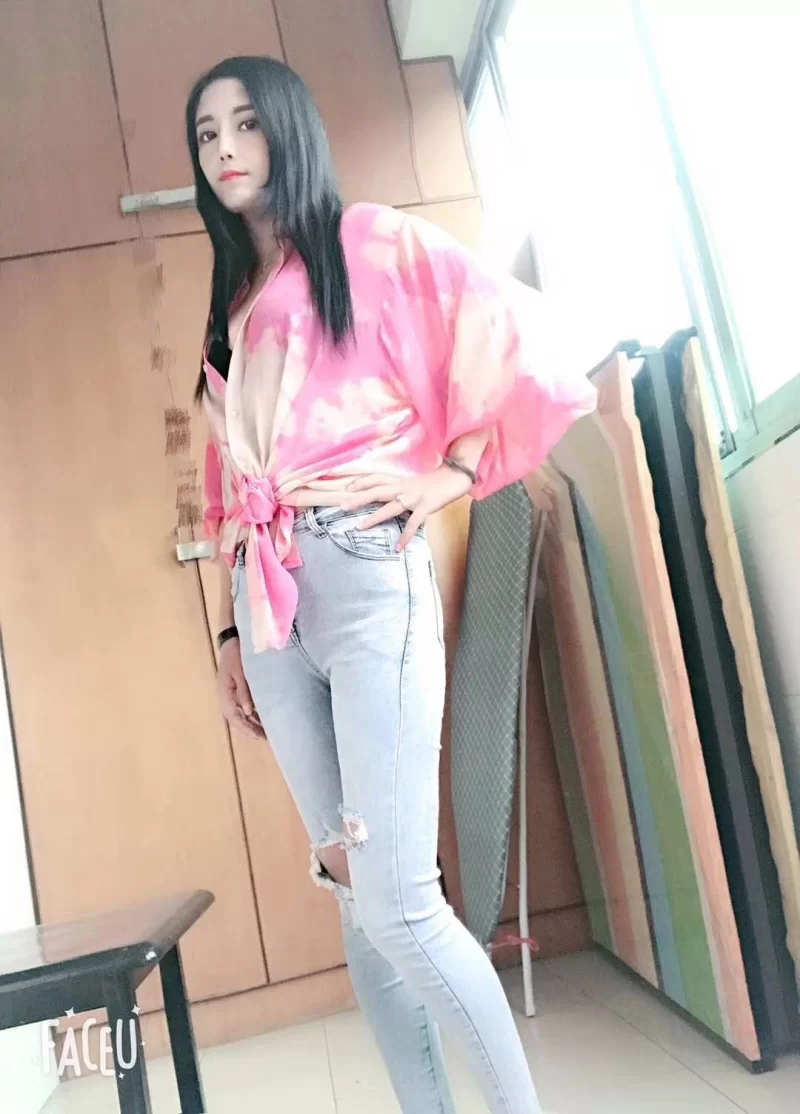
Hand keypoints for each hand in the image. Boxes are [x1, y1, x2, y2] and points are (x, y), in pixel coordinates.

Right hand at [216, 639, 265, 738]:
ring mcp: (228, 693)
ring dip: (249, 724)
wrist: (232, 641)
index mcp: (224, 692)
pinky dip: (249, 715)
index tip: (257, 735)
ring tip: (262, 733)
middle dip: (248, 729)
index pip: (233, 715)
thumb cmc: (236, 655)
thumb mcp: (241, 672)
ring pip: (237, 714)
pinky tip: (259, 719)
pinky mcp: (234, 690)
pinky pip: (240, 706)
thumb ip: (244, 692)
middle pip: (235, 717)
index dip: (245, 727)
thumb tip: (248, 712)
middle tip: (262, 738)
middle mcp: (224, 696)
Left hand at [338, 465, 472, 550]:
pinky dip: (405, 536)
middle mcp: (404, 487)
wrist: (456, 475)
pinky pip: (414, 523)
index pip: (376, 478)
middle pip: (377, 491)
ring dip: (374, 517)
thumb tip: (389, 498)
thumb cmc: (435, 481)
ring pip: (390, 507)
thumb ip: (400, 489)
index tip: (346, 488)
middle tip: (341, 506)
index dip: (361, 481)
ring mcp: (414, 497)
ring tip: (360, 527)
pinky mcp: (426, 506)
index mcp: (400, 481)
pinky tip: (398, 547)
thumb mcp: (414, 483)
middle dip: (358, 498)